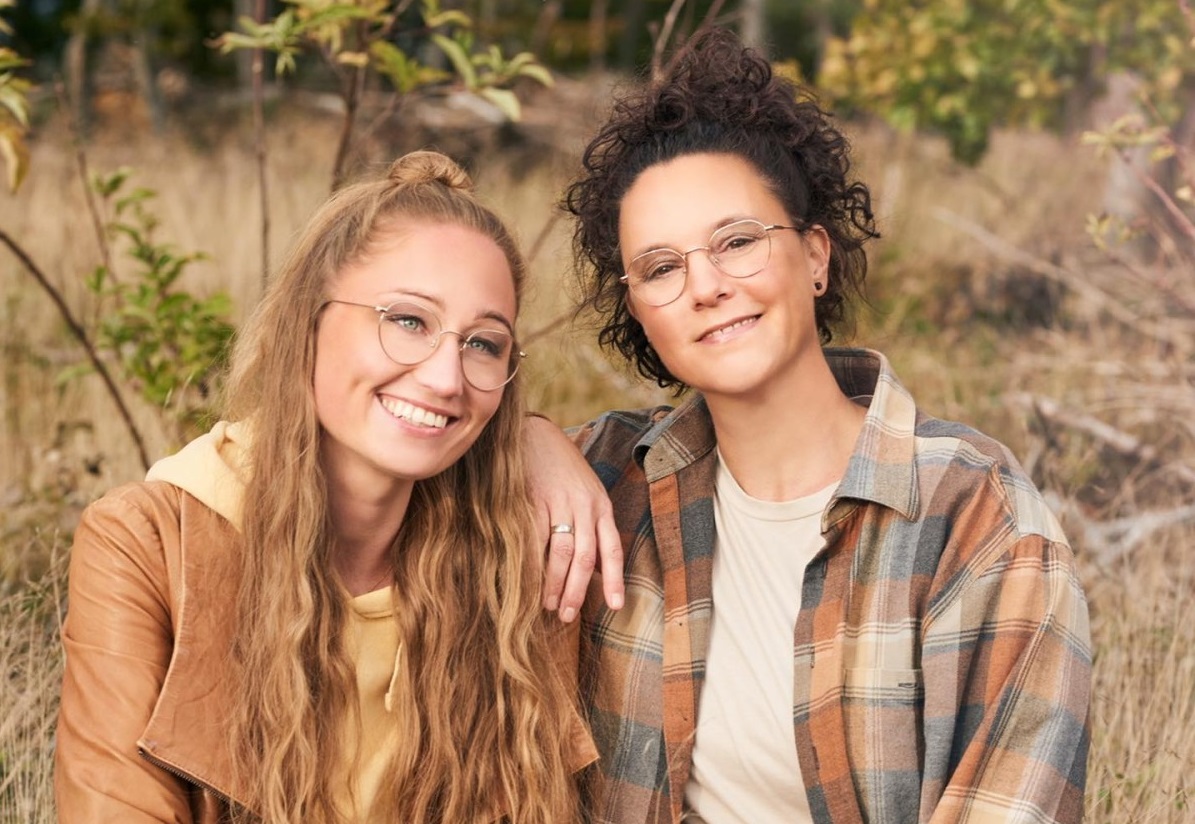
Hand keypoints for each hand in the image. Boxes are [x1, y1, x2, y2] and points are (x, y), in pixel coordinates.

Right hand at [524, 414, 624, 620]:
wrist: (535, 435)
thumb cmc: (563, 470)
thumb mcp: (587, 493)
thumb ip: (593, 527)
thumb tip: (598, 569)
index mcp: (601, 506)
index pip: (612, 548)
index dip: (615, 579)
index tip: (616, 606)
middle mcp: (585, 506)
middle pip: (585, 558)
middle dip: (578, 591)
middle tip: (568, 616)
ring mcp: (559, 502)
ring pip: (561, 553)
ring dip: (554, 584)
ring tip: (548, 605)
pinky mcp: (533, 499)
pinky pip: (535, 539)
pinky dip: (531, 564)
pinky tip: (527, 582)